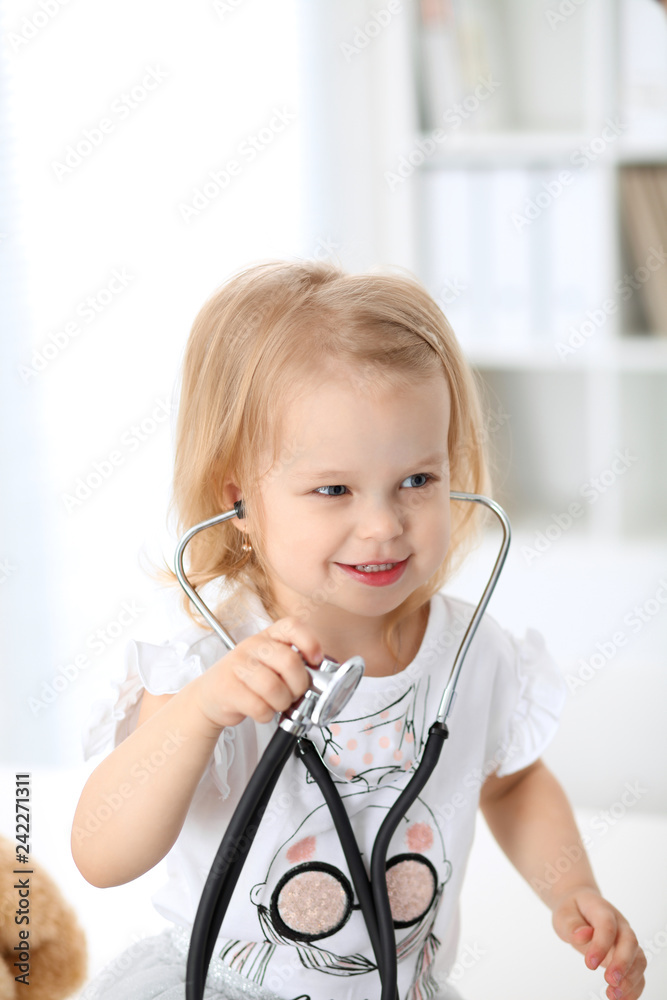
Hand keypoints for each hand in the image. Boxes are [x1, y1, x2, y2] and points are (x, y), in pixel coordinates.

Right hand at [193, 616, 321, 730]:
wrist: (211, 696)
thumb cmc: (248, 680)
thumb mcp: (270, 663)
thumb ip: (294, 664)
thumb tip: (323, 676)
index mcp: (268, 636)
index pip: (292, 626)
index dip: (310, 642)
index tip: (316, 661)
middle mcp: (252, 646)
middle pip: (289, 661)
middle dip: (299, 684)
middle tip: (295, 693)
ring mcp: (238, 665)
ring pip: (274, 687)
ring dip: (282, 702)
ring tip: (277, 703)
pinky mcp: (228, 689)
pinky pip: (259, 707)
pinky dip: (266, 715)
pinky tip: (262, 711)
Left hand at [552, 886, 645, 998]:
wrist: (581, 907)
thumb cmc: (572, 912)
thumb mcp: (564, 915)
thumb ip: (572, 925)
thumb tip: (582, 935)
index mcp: (602, 910)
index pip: (607, 926)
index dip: (601, 945)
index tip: (589, 965)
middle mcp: (620, 925)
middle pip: (630, 942)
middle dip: (622, 963)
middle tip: (610, 981)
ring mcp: (626, 940)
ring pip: (638, 958)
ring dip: (630, 979)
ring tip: (614, 995)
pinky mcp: (628, 956)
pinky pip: (638, 972)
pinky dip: (634, 987)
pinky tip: (622, 999)